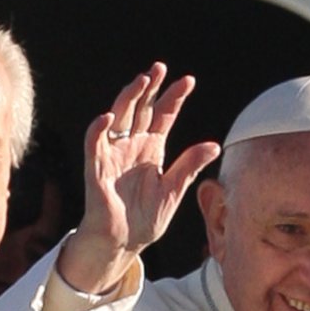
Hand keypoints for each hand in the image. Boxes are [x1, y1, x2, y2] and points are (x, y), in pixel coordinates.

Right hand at [58, 64, 221, 295]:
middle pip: (141, 109)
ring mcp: (114, 154)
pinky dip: (99, 130)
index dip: (174, 98)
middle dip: (150, 88)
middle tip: (160, 68)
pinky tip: (109, 117)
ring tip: (141, 81)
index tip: (188, 80)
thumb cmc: (146, 218)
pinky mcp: (97, 168)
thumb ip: (190, 166)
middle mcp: (132, 146)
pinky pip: (95, 144)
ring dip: (128, 98)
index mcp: (152, 149)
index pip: (163, 116)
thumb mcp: (174, 190)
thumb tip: (215, 145)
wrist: (124, 242)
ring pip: (119, 117)